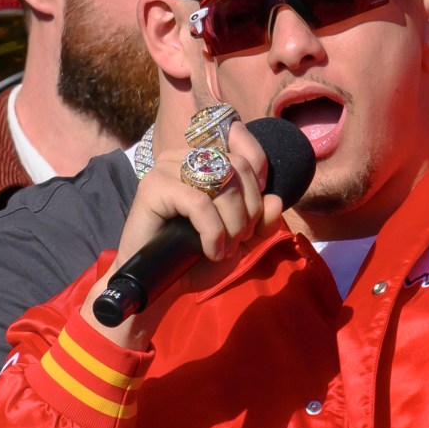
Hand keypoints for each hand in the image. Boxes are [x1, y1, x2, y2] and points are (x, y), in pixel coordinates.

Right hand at [85, 121, 283, 345]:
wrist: (159, 283)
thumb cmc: (194, 259)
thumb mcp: (239, 241)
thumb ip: (261, 221)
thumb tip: (275, 200)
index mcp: (203, 159)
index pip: (241, 143)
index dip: (260, 168)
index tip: (258, 209)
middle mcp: (184, 156)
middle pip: (237, 167)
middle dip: (249, 209)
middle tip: (240, 239)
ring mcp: (167, 168)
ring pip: (220, 184)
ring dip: (233, 223)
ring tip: (225, 249)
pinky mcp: (153, 186)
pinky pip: (199, 203)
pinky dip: (213, 231)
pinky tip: (211, 251)